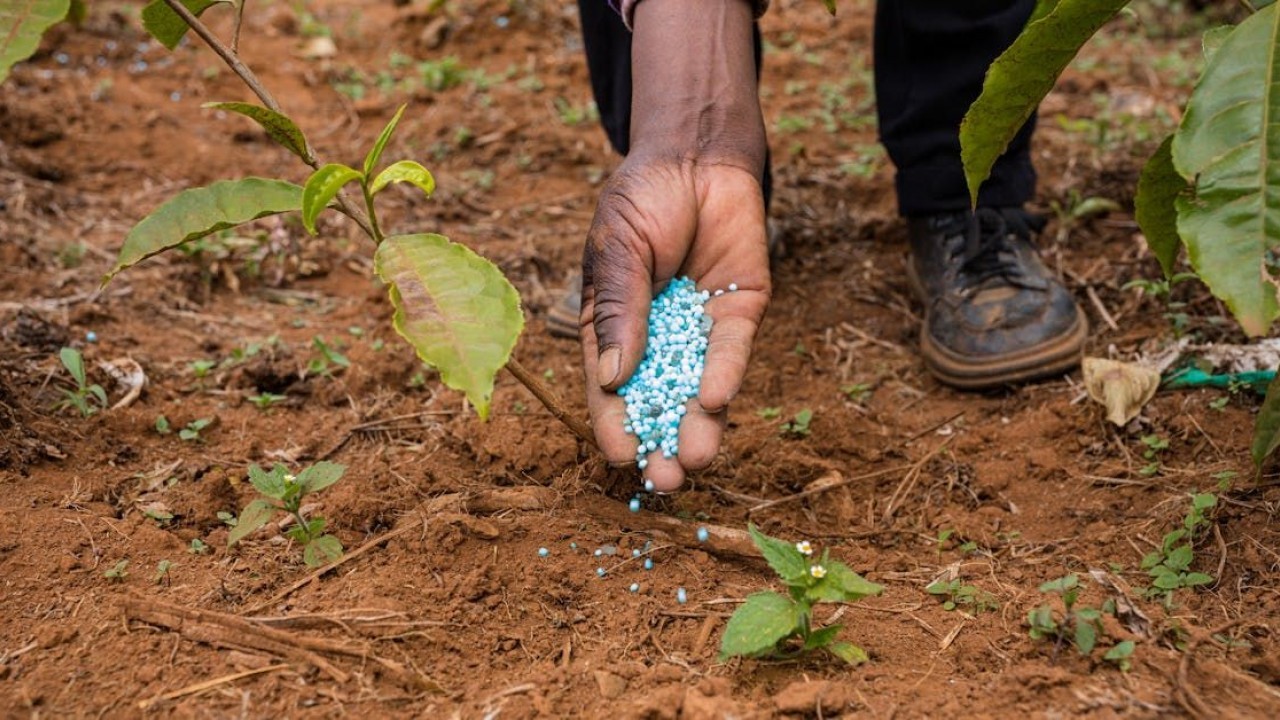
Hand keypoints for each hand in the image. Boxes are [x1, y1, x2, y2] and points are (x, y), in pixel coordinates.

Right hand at [580, 0, 766, 490]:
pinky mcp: (740, 312)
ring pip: (699, 388)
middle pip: (659, 400)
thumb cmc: (642, 198)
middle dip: (661, 441)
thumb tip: (610, 377)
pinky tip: (715, 402)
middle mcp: (660, 338)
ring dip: (697, 425)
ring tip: (694, 462)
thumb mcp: (615, 250)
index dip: (613, 422)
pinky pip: (732, 351)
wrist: (696, 153)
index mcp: (616, 327)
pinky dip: (724, 375)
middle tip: (664, 481)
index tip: (619, 455)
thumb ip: (617, 309)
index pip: (611, 387)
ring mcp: (700, 329)